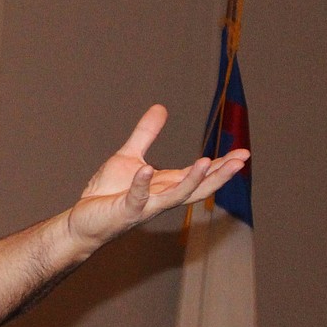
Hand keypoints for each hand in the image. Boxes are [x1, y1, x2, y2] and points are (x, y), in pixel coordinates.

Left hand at [66, 105, 248, 249]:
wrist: (83, 219)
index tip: (244, 154)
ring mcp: (144, 206)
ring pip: (175, 196)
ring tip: (207, 162)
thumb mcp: (129, 157)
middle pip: (197, 187)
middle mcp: (160, 197)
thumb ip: (146, 134)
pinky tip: (146, 171)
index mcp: (165, 185)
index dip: (221, 165)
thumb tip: (161, 107)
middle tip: (242, 161)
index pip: (199, 175)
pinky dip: (141, 185)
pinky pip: (136, 197)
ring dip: (191, 180)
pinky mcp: (124, 210)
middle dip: (219, 175)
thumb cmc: (107, 192)